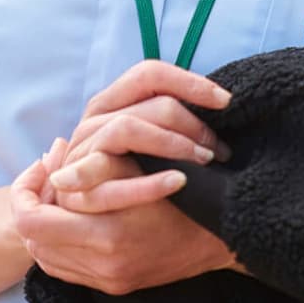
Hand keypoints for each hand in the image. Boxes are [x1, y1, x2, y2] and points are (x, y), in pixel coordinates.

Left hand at [11, 141, 238, 293]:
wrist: (226, 233)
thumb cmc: (187, 190)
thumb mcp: (142, 168)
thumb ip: (94, 167)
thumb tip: (54, 164)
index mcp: (107, 234)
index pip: (31, 221)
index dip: (25, 190)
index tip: (41, 166)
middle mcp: (103, 265)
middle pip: (33, 241)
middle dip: (33, 206)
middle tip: (46, 179)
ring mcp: (109, 280)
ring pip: (45, 258)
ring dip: (46, 227)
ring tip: (59, 199)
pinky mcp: (117, 287)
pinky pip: (67, 270)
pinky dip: (61, 246)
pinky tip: (74, 222)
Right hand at [49, 61, 231, 213]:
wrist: (110, 228)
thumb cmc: (137, 180)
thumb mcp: (150, 144)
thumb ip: (167, 119)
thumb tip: (219, 99)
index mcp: (110, 103)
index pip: (150, 74)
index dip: (190, 83)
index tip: (225, 101)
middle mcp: (93, 121)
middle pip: (151, 103)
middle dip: (193, 124)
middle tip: (221, 149)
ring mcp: (82, 152)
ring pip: (127, 128)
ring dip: (174, 143)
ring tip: (205, 160)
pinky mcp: (77, 188)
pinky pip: (112, 182)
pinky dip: (149, 183)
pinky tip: (180, 181)